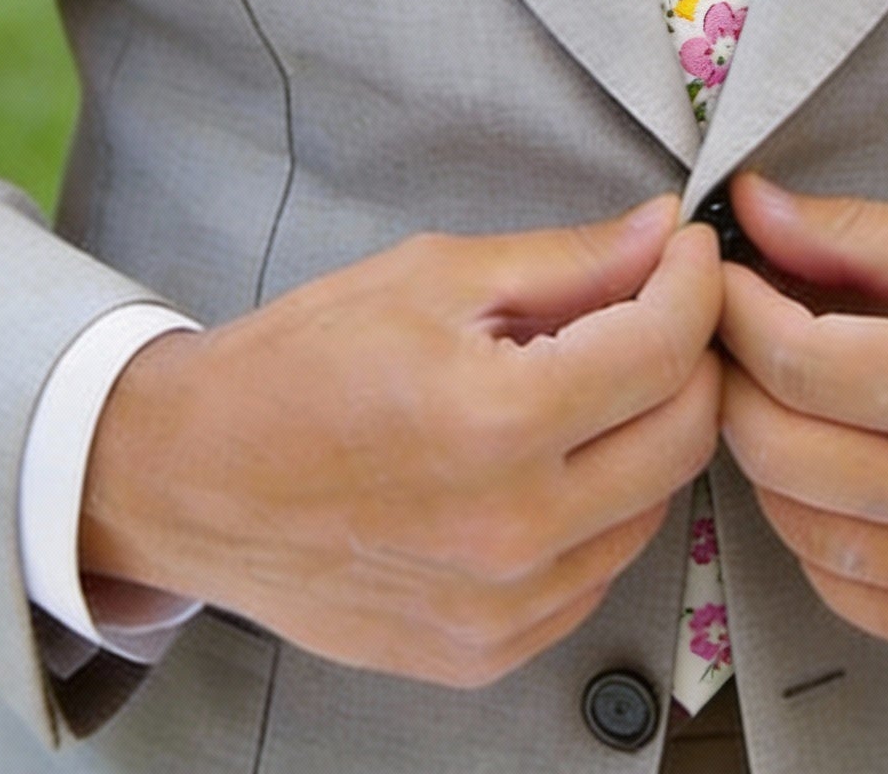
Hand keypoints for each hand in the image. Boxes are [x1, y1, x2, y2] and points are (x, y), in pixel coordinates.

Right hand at [81, 197, 721, 686]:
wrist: (192, 481)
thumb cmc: (298, 366)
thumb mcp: (432, 276)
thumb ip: (567, 261)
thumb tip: (661, 235)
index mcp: (496, 421)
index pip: (664, 349)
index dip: (695, 284)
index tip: (688, 253)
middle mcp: (512, 529)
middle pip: (684, 436)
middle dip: (691, 356)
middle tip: (658, 308)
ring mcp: (502, 606)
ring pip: (654, 508)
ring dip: (647, 434)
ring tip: (590, 382)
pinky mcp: (487, 651)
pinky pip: (597, 570)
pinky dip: (600, 508)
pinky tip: (550, 460)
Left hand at [717, 174, 887, 667]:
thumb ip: (863, 235)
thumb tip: (755, 209)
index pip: (795, 361)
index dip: (736, 309)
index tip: (724, 276)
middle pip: (779, 450)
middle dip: (735, 378)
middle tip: (738, 332)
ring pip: (802, 532)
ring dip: (768, 459)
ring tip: (783, 398)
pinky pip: (858, 600)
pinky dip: (820, 539)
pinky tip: (834, 479)